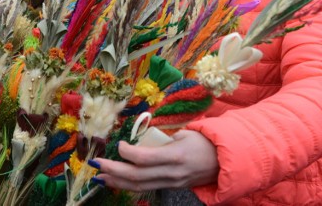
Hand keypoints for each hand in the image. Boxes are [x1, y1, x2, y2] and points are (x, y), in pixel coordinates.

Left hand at [91, 130, 218, 191]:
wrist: (225, 160)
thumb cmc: (203, 141)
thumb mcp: (184, 134)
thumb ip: (161, 140)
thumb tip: (140, 141)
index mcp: (175, 156)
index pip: (145, 159)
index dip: (127, 153)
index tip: (119, 144)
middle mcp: (172, 173)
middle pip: (138, 176)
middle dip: (113, 170)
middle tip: (95, 163)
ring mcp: (172, 183)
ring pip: (140, 186)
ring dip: (116, 181)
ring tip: (99, 177)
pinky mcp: (171, 187)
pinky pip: (147, 187)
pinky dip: (129, 184)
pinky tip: (116, 180)